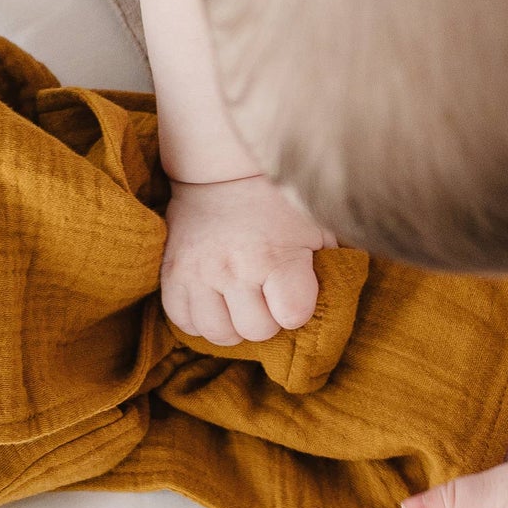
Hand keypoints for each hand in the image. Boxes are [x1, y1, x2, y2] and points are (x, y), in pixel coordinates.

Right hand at [160, 174, 335, 344]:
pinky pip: (184, 321)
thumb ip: (328, 266)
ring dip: (232, 324)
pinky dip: (200, 319)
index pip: (292, 315)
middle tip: (264, 296)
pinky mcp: (171, 274)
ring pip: (218, 333)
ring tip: (238, 302)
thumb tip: (335, 303)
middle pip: (255, 331)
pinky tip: (213, 301)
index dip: (296, 309)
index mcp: (276, 256)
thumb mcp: (314, 228)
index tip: (292, 291)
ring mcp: (198, 273)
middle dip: (265, 318)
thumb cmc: (276, 206)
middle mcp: (234, 268)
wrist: (221, 174)